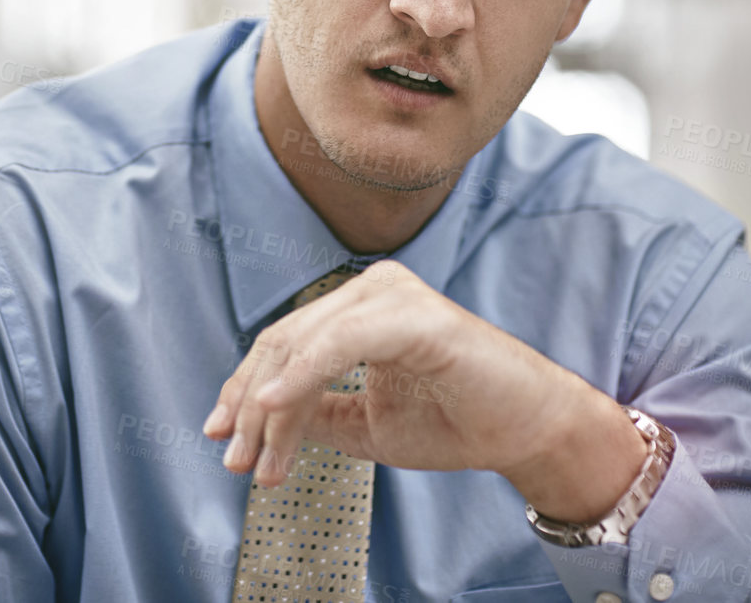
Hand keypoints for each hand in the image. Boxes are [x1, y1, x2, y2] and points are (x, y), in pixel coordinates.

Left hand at [203, 261, 645, 520]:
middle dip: (250, 405)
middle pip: (283, 342)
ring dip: (271, 408)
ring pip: (303, 346)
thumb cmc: (459, 419)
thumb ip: (320, 415)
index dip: (245, 388)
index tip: (221, 437)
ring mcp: (390, 294)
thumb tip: (264, 423)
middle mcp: (370, 288)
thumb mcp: (369, 424)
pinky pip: (342, 342)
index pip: (284, 342)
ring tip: (258, 461)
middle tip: (234, 460)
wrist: (529, 430)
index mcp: (359, 306)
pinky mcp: (412, 315)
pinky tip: (275, 407)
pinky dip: (302, 374)